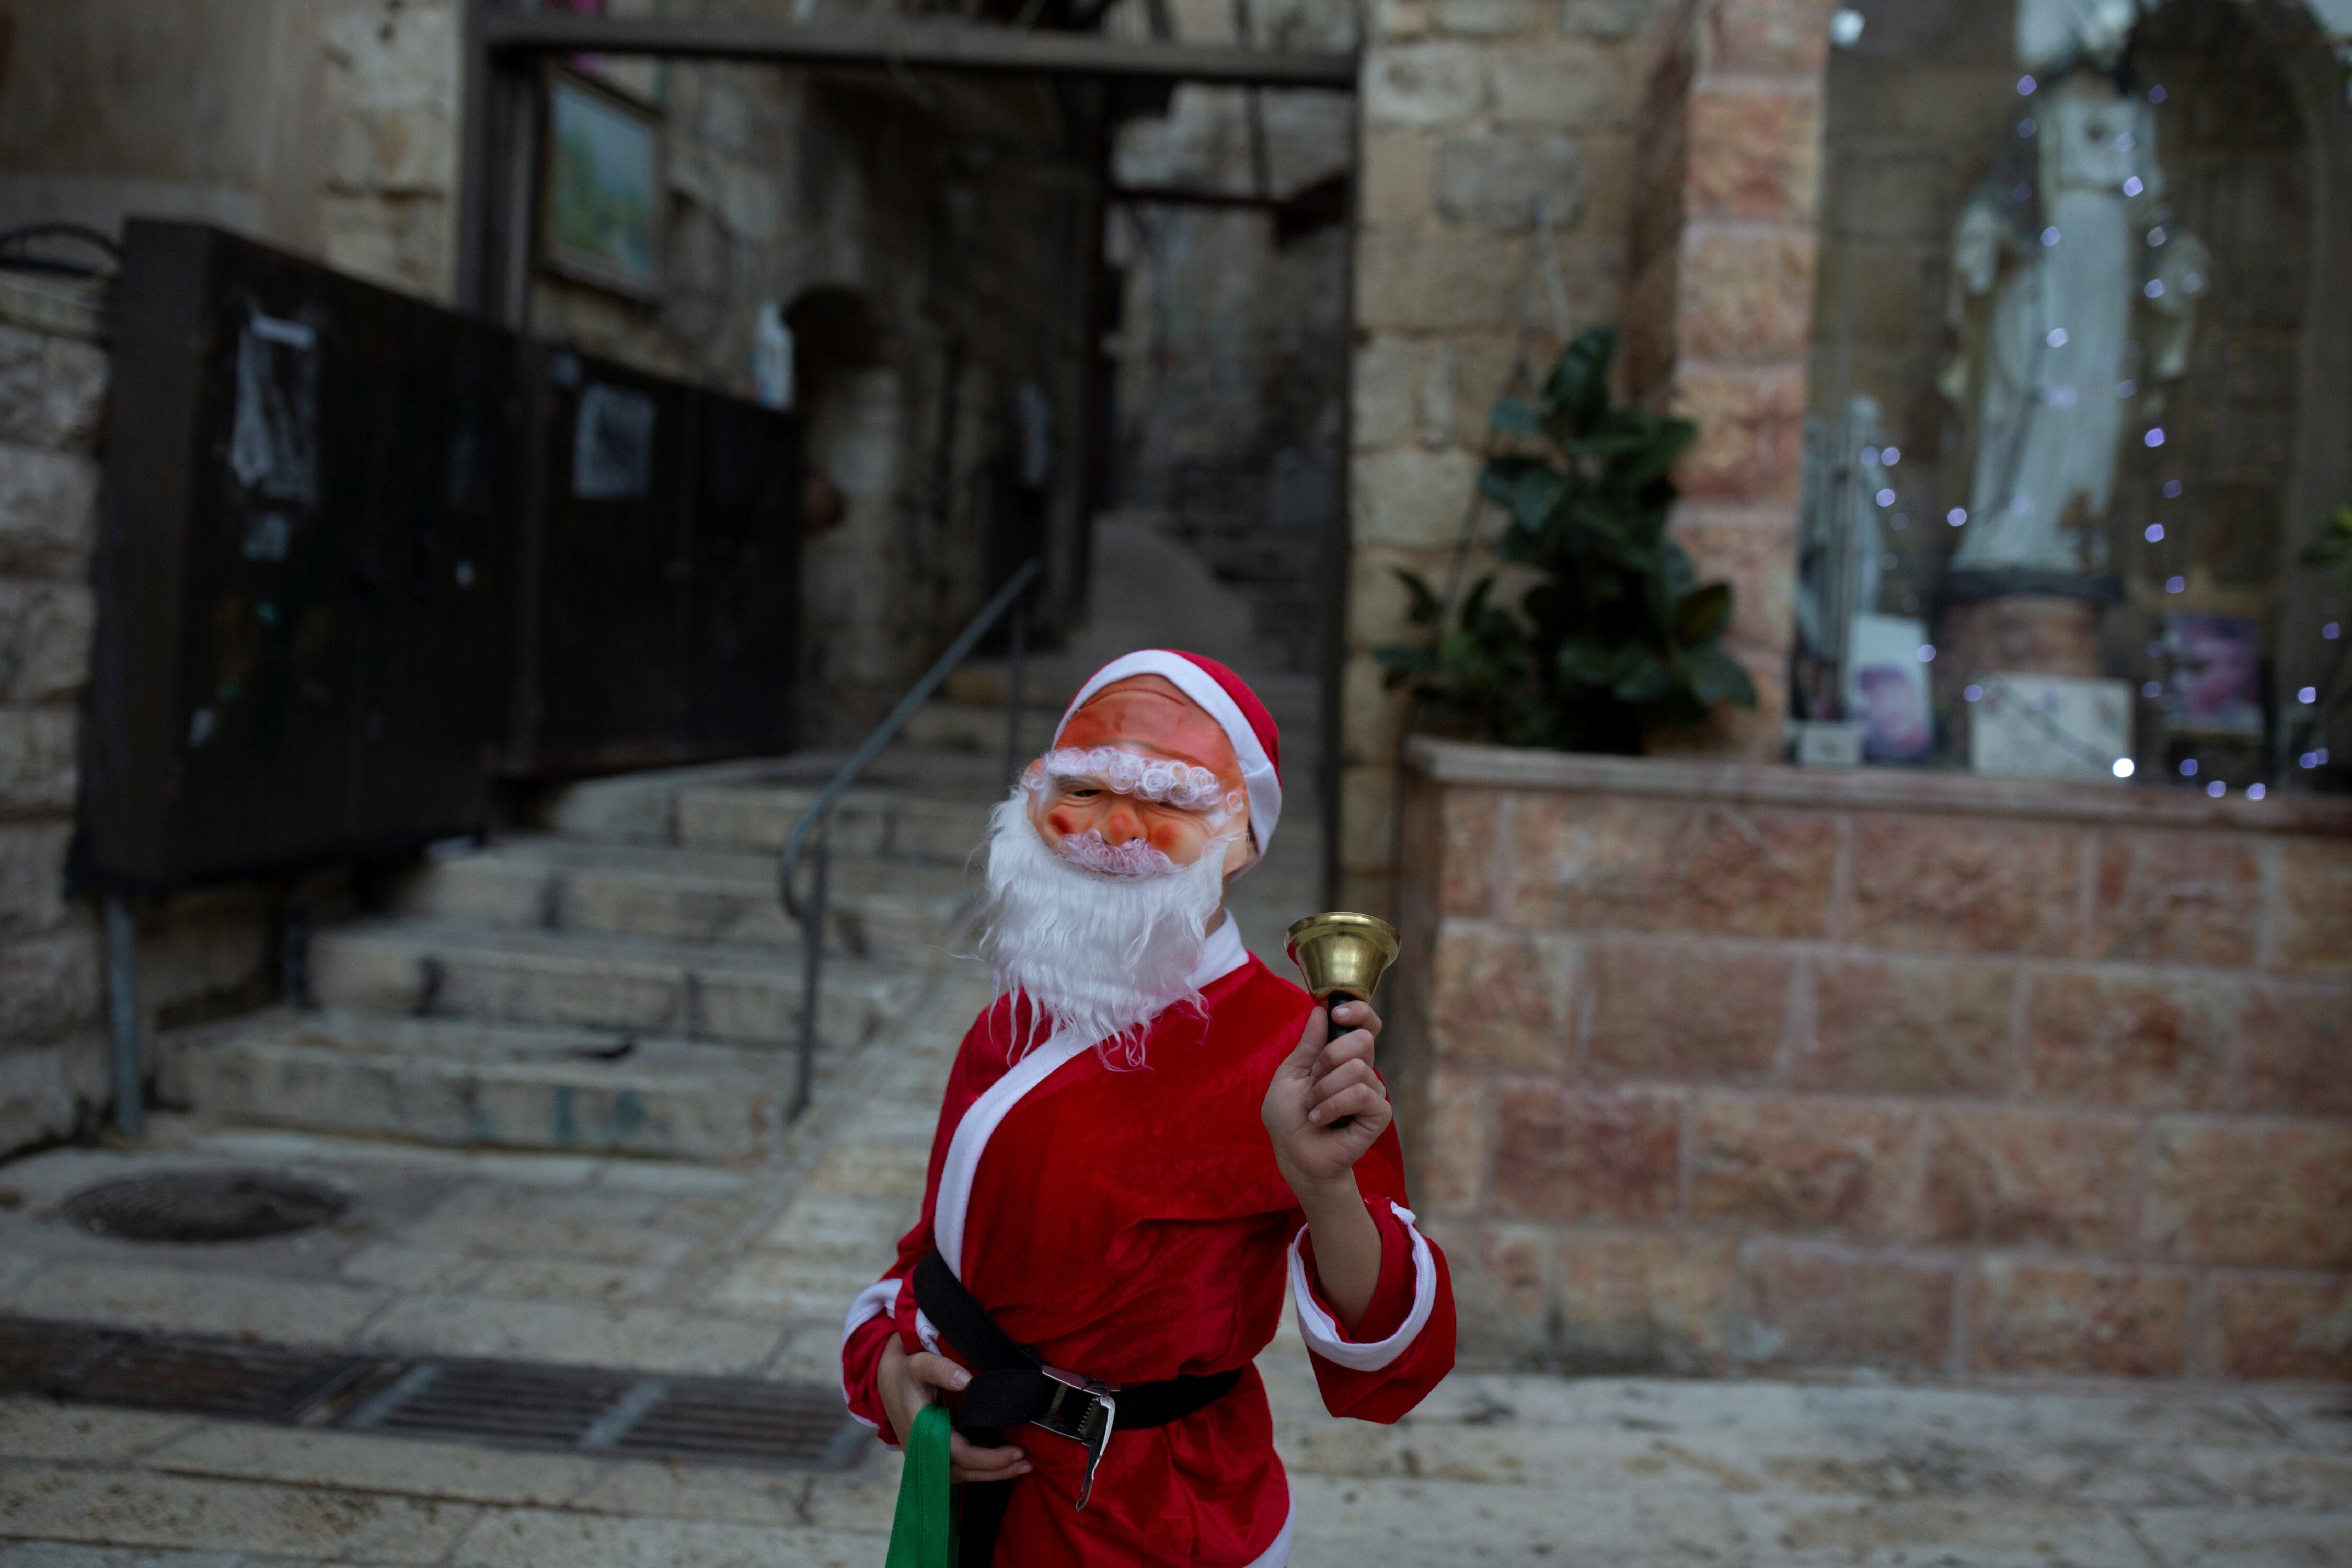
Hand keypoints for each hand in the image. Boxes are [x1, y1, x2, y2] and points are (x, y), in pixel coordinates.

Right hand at [875, 1335, 1031, 1482]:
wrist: (886, 1380)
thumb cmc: (905, 1372)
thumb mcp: (919, 1363)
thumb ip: (940, 1368)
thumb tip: (967, 1380)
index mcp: (922, 1433)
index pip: (961, 1454)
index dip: (990, 1458)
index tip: (1018, 1451)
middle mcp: (923, 1452)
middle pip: (965, 1471)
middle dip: (998, 1470)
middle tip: (1027, 1463)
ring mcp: (927, 1458)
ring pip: (963, 1474)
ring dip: (992, 1473)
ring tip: (1021, 1467)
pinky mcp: (932, 1455)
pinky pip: (959, 1469)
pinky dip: (981, 1469)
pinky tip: (1002, 1464)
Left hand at [1261, 998, 1390, 1195]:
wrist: (1293, 1154)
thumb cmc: (1289, 1116)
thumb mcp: (1290, 1073)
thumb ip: (1308, 1044)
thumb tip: (1321, 1009)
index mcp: (1342, 1056)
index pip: (1365, 1024)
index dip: (1358, 1011)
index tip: (1336, 1014)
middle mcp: (1362, 1070)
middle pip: (1364, 1039)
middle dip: (1329, 1056)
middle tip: (1313, 1078)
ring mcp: (1372, 1093)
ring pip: (1357, 1068)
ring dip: (1324, 1088)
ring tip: (1313, 1107)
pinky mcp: (1378, 1116)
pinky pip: (1362, 1094)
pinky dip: (1333, 1106)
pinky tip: (1321, 1119)